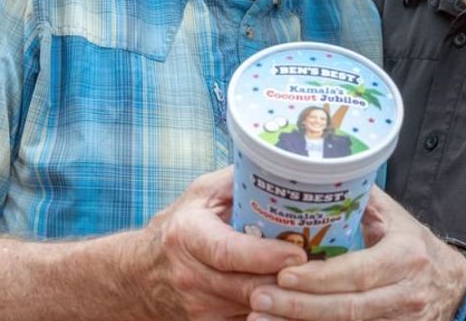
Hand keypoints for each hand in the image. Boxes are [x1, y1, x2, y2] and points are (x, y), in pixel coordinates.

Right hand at [140, 167, 308, 319]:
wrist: (142, 274)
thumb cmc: (180, 226)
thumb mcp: (201, 194)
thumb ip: (237, 180)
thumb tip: (279, 160)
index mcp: (188, 236)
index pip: (229, 252)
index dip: (266, 256)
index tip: (298, 252)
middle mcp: (191, 275)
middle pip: (248, 286)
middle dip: (288, 280)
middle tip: (324, 266)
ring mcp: (200, 307)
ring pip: (254, 307)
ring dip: (286, 296)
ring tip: (316, 280)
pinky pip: (252, 319)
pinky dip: (275, 310)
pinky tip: (295, 295)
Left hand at [246, 187, 465, 320]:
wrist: (457, 289)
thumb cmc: (417, 247)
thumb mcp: (396, 220)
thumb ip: (359, 200)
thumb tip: (317, 174)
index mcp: (405, 257)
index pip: (358, 272)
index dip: (318, 278)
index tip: (283, 274)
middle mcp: (404, 293)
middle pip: (346, 308)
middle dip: (298, 306)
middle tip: (258, 298)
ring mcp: (400, 320)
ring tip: (260, 319)